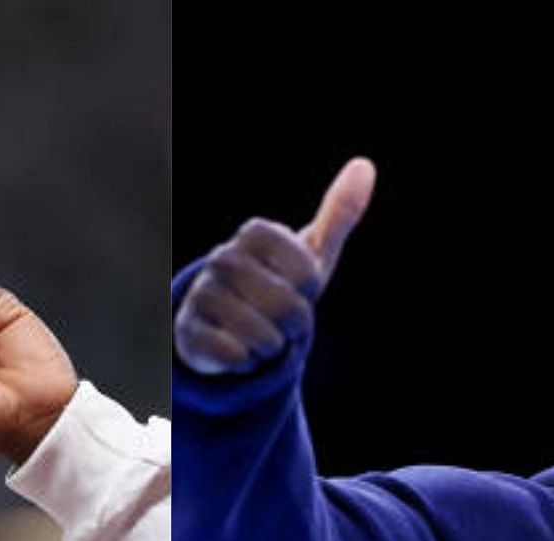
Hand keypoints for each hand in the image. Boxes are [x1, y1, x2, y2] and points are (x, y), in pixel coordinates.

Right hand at [175, 156, 375, 373]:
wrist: (227, 323)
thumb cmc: (277, 283)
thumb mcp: (311, 254)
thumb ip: (339, 213)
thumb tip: (364, 165)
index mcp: (255, 233)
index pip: (305, 272)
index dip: (308, 290)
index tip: (297, 287)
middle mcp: (222, 258)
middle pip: (286, 306)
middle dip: (293, 324)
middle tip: (279, 318)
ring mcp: (201, 293)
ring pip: (260, 335)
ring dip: (270, 346)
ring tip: (258, 334)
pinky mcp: (188, 332)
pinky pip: (232, 356)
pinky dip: (244, 362)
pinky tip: (236, 349)